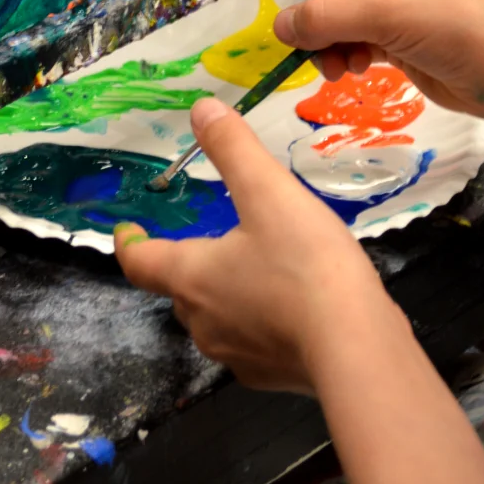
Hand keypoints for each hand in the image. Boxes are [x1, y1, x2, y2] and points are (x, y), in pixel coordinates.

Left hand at [114, 96, 395, 394]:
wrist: (356, 347)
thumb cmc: (304, 264)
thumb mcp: (268, 192)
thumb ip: (233, 148)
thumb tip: (200, 108)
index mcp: (192, 277)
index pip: (141, 263)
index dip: (129, 243)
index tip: (127, 230)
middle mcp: (203, 322)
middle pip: (180, 289)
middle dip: (186, 263)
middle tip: (210, 236)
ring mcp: (237, 355)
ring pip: (215, 317)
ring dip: (224, 291)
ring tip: (254, 265)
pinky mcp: (271, 375)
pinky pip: (251, 340)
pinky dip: (258, 318)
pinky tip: (290, 303)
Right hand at [272, 0, 483, 150]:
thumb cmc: (464, 29)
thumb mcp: (393, 15)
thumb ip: (330, 17)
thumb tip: (278, 26)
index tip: (344, 8)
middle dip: (324, 14)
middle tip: (333, 52)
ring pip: (333, 8)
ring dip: (329, 40)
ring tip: (343, 70)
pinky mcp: (395, 30)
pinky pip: (348, 32)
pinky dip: (343, 51)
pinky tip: (356, 71)